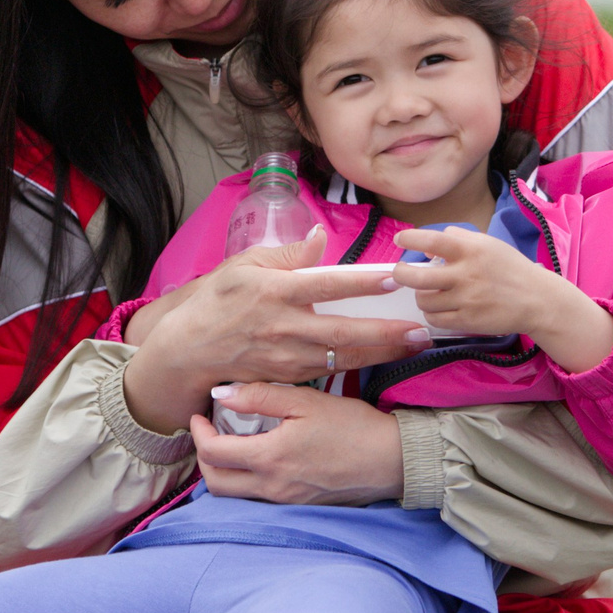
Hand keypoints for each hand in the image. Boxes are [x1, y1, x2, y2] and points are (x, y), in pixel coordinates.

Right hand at [121, 236, 429, 433]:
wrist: (190, 350)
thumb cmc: (219, 300)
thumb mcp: (245, 266)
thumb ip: (288, 254)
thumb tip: (322, 236)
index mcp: (274, 292)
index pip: (325, 285)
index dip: (361, 282)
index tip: (394, 278)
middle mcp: (284, 327)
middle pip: (343, 332)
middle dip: (385, 333)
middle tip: (421, 328)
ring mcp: (287, 357)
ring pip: (342, 358)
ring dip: (381, 353)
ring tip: (415, 344)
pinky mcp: (288, 376)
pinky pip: (329, 372)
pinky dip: (358, 366)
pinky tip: (384, 358)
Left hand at [187, 385, 404, 504]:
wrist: (393, 460)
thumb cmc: (353, 426)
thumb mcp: (306, 401)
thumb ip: (260, 396)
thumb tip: (221, 395)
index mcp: (270, 458)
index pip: (212, 454)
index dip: (198, 433)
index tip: (201, 416)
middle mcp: (272, 487)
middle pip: (215, 484)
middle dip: (203, 459)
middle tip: (210, 433)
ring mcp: (286, 501)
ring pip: (234, 496)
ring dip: (224, 472)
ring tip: (233, 445)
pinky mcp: (299, 505)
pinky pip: (258, 499)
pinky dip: (247, 481)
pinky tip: (260, 459)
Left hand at [393, 227, 612, 373]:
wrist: (537, 300)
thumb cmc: (510, 269)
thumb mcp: (488, 244)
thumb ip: (458, 239)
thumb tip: (428, 248)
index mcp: (472, 250)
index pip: (432, 240)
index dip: (410, 239)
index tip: (400, 239)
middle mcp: (466, 274)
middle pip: (416, 277)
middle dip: (401, 274)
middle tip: (401, 273)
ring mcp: (465, 300)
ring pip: (423, 300)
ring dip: (421, 295)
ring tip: (429, 292)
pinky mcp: (467, 321)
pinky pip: (434, 319)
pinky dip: (431, 313)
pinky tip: (439, 308)